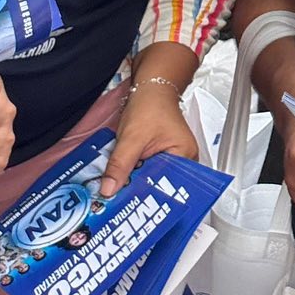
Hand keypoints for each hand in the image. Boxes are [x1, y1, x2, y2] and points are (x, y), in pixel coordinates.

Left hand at [100, 81, 198, 196]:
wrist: (151, 88)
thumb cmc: (150, 105)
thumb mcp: (131, 137)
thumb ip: (120, 164)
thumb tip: (109, 190)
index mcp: (186, 157)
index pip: (168, 187)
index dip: (146, 197)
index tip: (127, 206)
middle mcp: (183, 161)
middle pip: (159, 186)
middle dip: (138, 193)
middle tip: (118, 203)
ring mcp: (172, 160)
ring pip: (151, 180)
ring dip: (135, 184)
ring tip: (117, 194)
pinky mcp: (160, 157)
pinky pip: (147, 172)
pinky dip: (134, 174)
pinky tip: (122, 179)